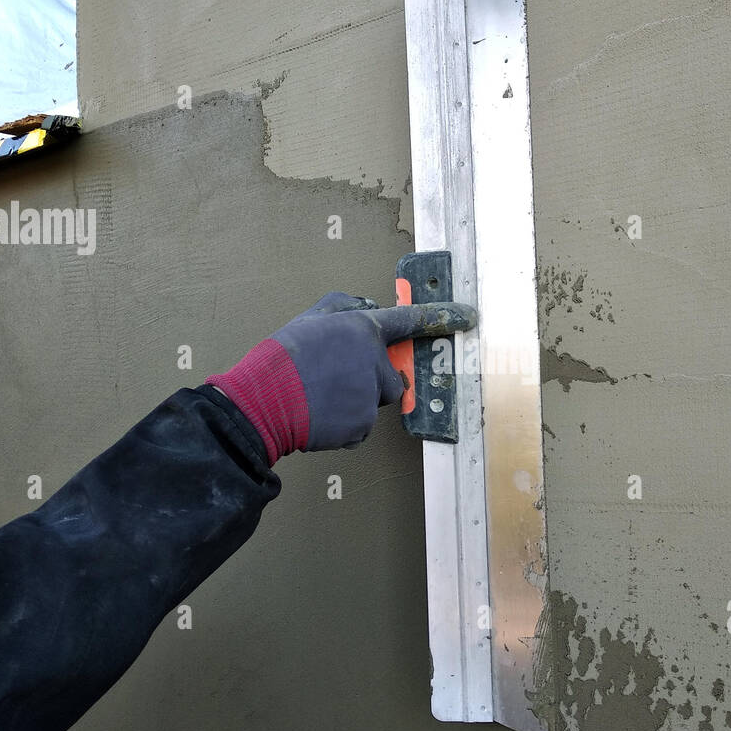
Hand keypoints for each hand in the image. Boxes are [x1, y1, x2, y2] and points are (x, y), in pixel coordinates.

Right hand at [207, 292, 475, 461]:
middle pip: (391, 375)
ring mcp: (371, 395)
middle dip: (373, 379)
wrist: (263, 401)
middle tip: (337, 379)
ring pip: (375, 401)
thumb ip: (341, 308)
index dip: (441, 317)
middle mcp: (374, 361)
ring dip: (357, 401)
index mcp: (362, 329)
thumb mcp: (309, 319)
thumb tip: (367, 305)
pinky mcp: (363, 424)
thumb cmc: (282, 359)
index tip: (468, 316)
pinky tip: (320, 415)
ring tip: (322, 397)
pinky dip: (345, 423)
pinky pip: (361, 425)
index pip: (409, 321)